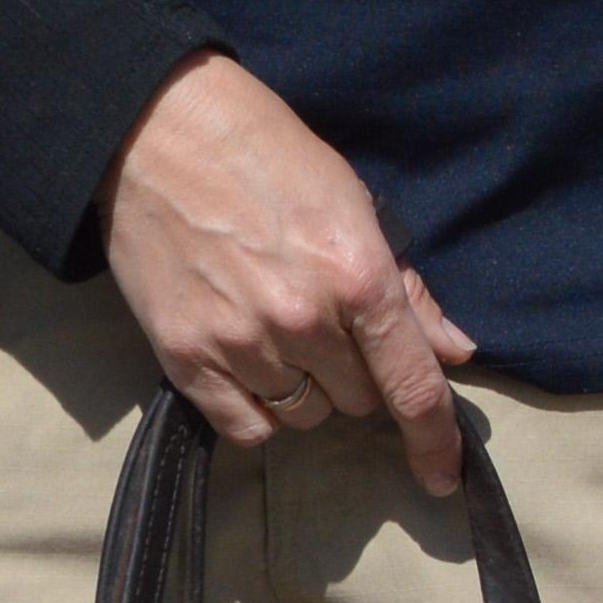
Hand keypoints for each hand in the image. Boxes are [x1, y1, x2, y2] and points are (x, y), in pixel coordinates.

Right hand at [98, 52, 476, 492]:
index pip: (413, 387)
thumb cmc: (261, 152)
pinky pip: (247, 428)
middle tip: (323, 321)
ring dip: (305, 388)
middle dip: (354, 374)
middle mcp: (303, 320)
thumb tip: (453, 352)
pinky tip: (248, 362)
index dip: (435, 441)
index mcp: (356, 277)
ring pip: (306, 416)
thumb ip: (404, 288)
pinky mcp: (185, 356)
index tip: (442, 476)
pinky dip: (257, 409)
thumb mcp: (351, 201)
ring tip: (276, 328)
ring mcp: (241, 342)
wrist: (149, 126)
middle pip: (359, 402)